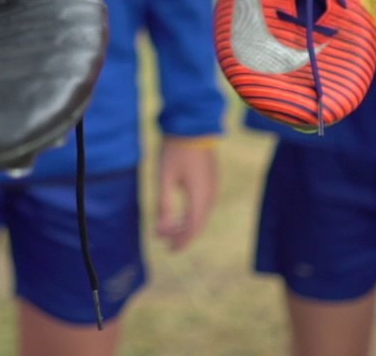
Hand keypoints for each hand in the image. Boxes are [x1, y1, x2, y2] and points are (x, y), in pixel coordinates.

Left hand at [155, 136, 218, 251]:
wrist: (193, 126)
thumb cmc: (175, 150)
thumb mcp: (164, 178)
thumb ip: (164, 205)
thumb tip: (161, 229)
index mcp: (200, 196)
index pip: (192, 228)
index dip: (181, 241)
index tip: (169, 250)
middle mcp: (210, 195)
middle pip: (198, 224)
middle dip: (181, 235)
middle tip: (164, 242)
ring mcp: (213, 187)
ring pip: (201, 215)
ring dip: (186, 224)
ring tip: (168, 229)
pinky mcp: (212, 180)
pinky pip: (204, 205)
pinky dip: (192, 214)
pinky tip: (180, 214)